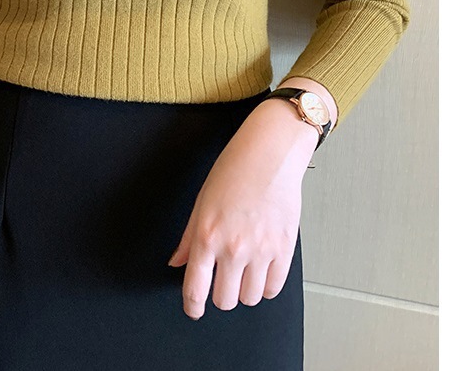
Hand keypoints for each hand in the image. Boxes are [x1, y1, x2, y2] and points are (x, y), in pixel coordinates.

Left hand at [166, 97, 317, 319]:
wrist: (270, 154)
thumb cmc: (235, 170)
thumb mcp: (202, 202)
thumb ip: (189, 238)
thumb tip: (178, 262)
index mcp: (207, 236)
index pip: (195, 288)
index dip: (192, 306)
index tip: (193, 309)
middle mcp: (233, 248)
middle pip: (224, 300)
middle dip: (220, 295)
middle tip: (222, 280)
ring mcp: (261, 251)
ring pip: (250, 298)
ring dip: (244, 290)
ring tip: (243, 272)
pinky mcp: (284, 249)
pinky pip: (274, 288)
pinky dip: (266, 285)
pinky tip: (261, 270)